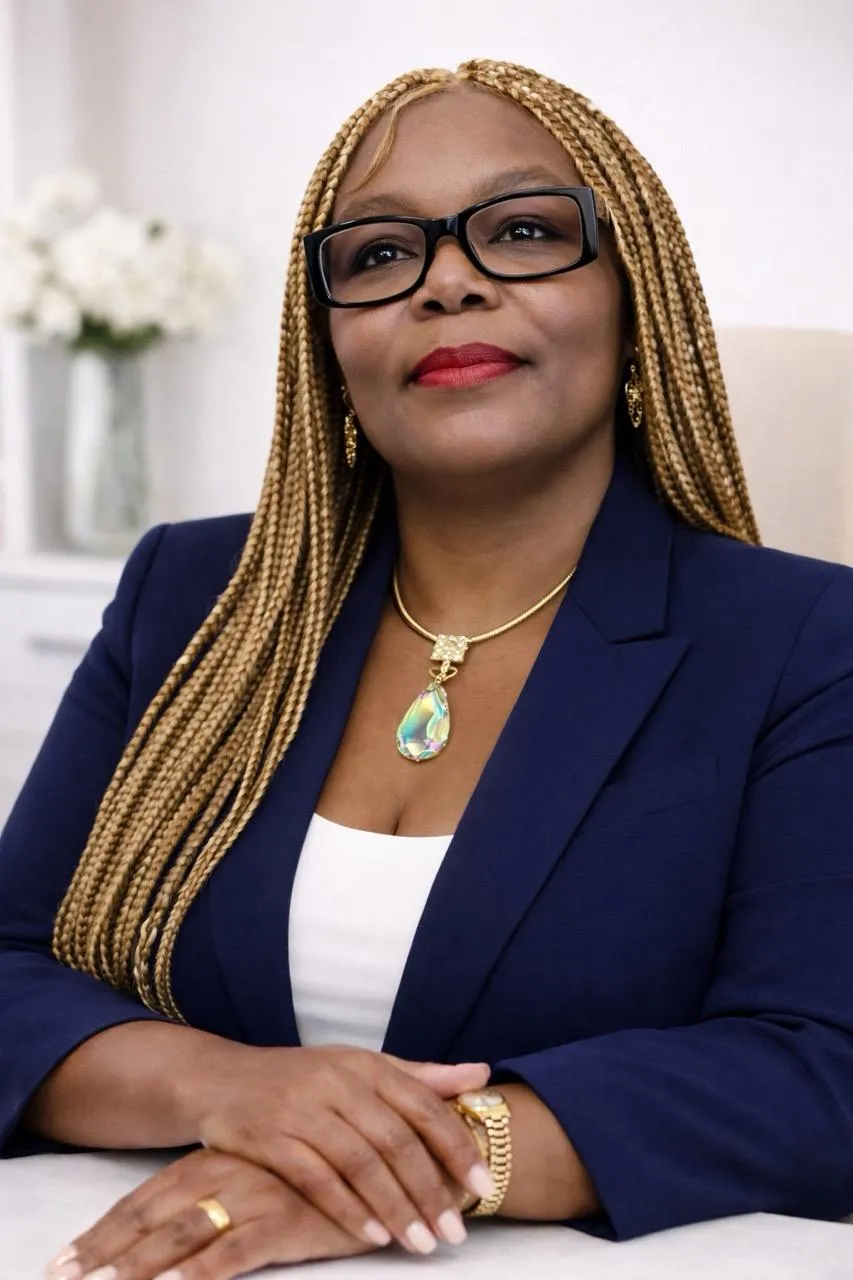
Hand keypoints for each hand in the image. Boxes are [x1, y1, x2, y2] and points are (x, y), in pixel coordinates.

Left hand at [46, 1147, 380, 1279]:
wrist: (383, 1158)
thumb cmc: (316, 1171)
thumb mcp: (259, 1173)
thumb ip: (219, 1188)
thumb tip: (173, 1227)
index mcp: (213, 1160)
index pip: (143, 1198)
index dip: (102, 1231)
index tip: (61, 1260)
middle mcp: (225, 1172)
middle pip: (150, 1216)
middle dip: (103, 1252)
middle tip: (63, 1278)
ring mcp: (253, 1194)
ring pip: (182, 1233)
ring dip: (139, 1265)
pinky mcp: (285, 1220)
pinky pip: (235, 1250)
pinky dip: (202, 1271)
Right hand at [185, 1044, 494, 1252]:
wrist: (222, 1079)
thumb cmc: (303, 1078)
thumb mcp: (361, 1067)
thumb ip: (419, 1077)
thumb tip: (481, 1073)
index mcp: (367, 1064)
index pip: (423, 1105)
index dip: (456, 1146)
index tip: (483, 1185)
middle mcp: (338, 1082)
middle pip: (396, 1140)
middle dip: (430, 1189)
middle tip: (454, 1231)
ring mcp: (303, 1109)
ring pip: (360, 1163)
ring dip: (395, 1206)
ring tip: (422, 1242)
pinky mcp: (270, 1137)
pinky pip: (316, 1178)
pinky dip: (348, 1209)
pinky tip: (373, 1235)